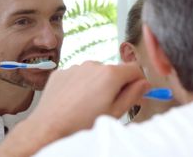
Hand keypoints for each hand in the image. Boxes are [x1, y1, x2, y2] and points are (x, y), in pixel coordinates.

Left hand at [30, 61, 148, 137]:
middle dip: (116, 84)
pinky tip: (75, 100)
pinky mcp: (62, 72)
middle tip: (110, 103)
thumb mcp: (114, 112)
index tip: (137, 91)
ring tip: (89, 104)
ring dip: (97, 83)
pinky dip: (80, 84)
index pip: (135, 68)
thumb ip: (133, 95)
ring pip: (95, 72)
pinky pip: (78, 75)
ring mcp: (76, 67)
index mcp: (110, 74)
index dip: (138, 80)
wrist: (49, 127)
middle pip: (114, 70)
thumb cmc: (81, 124)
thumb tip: (144, 84)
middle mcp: (93, 65)